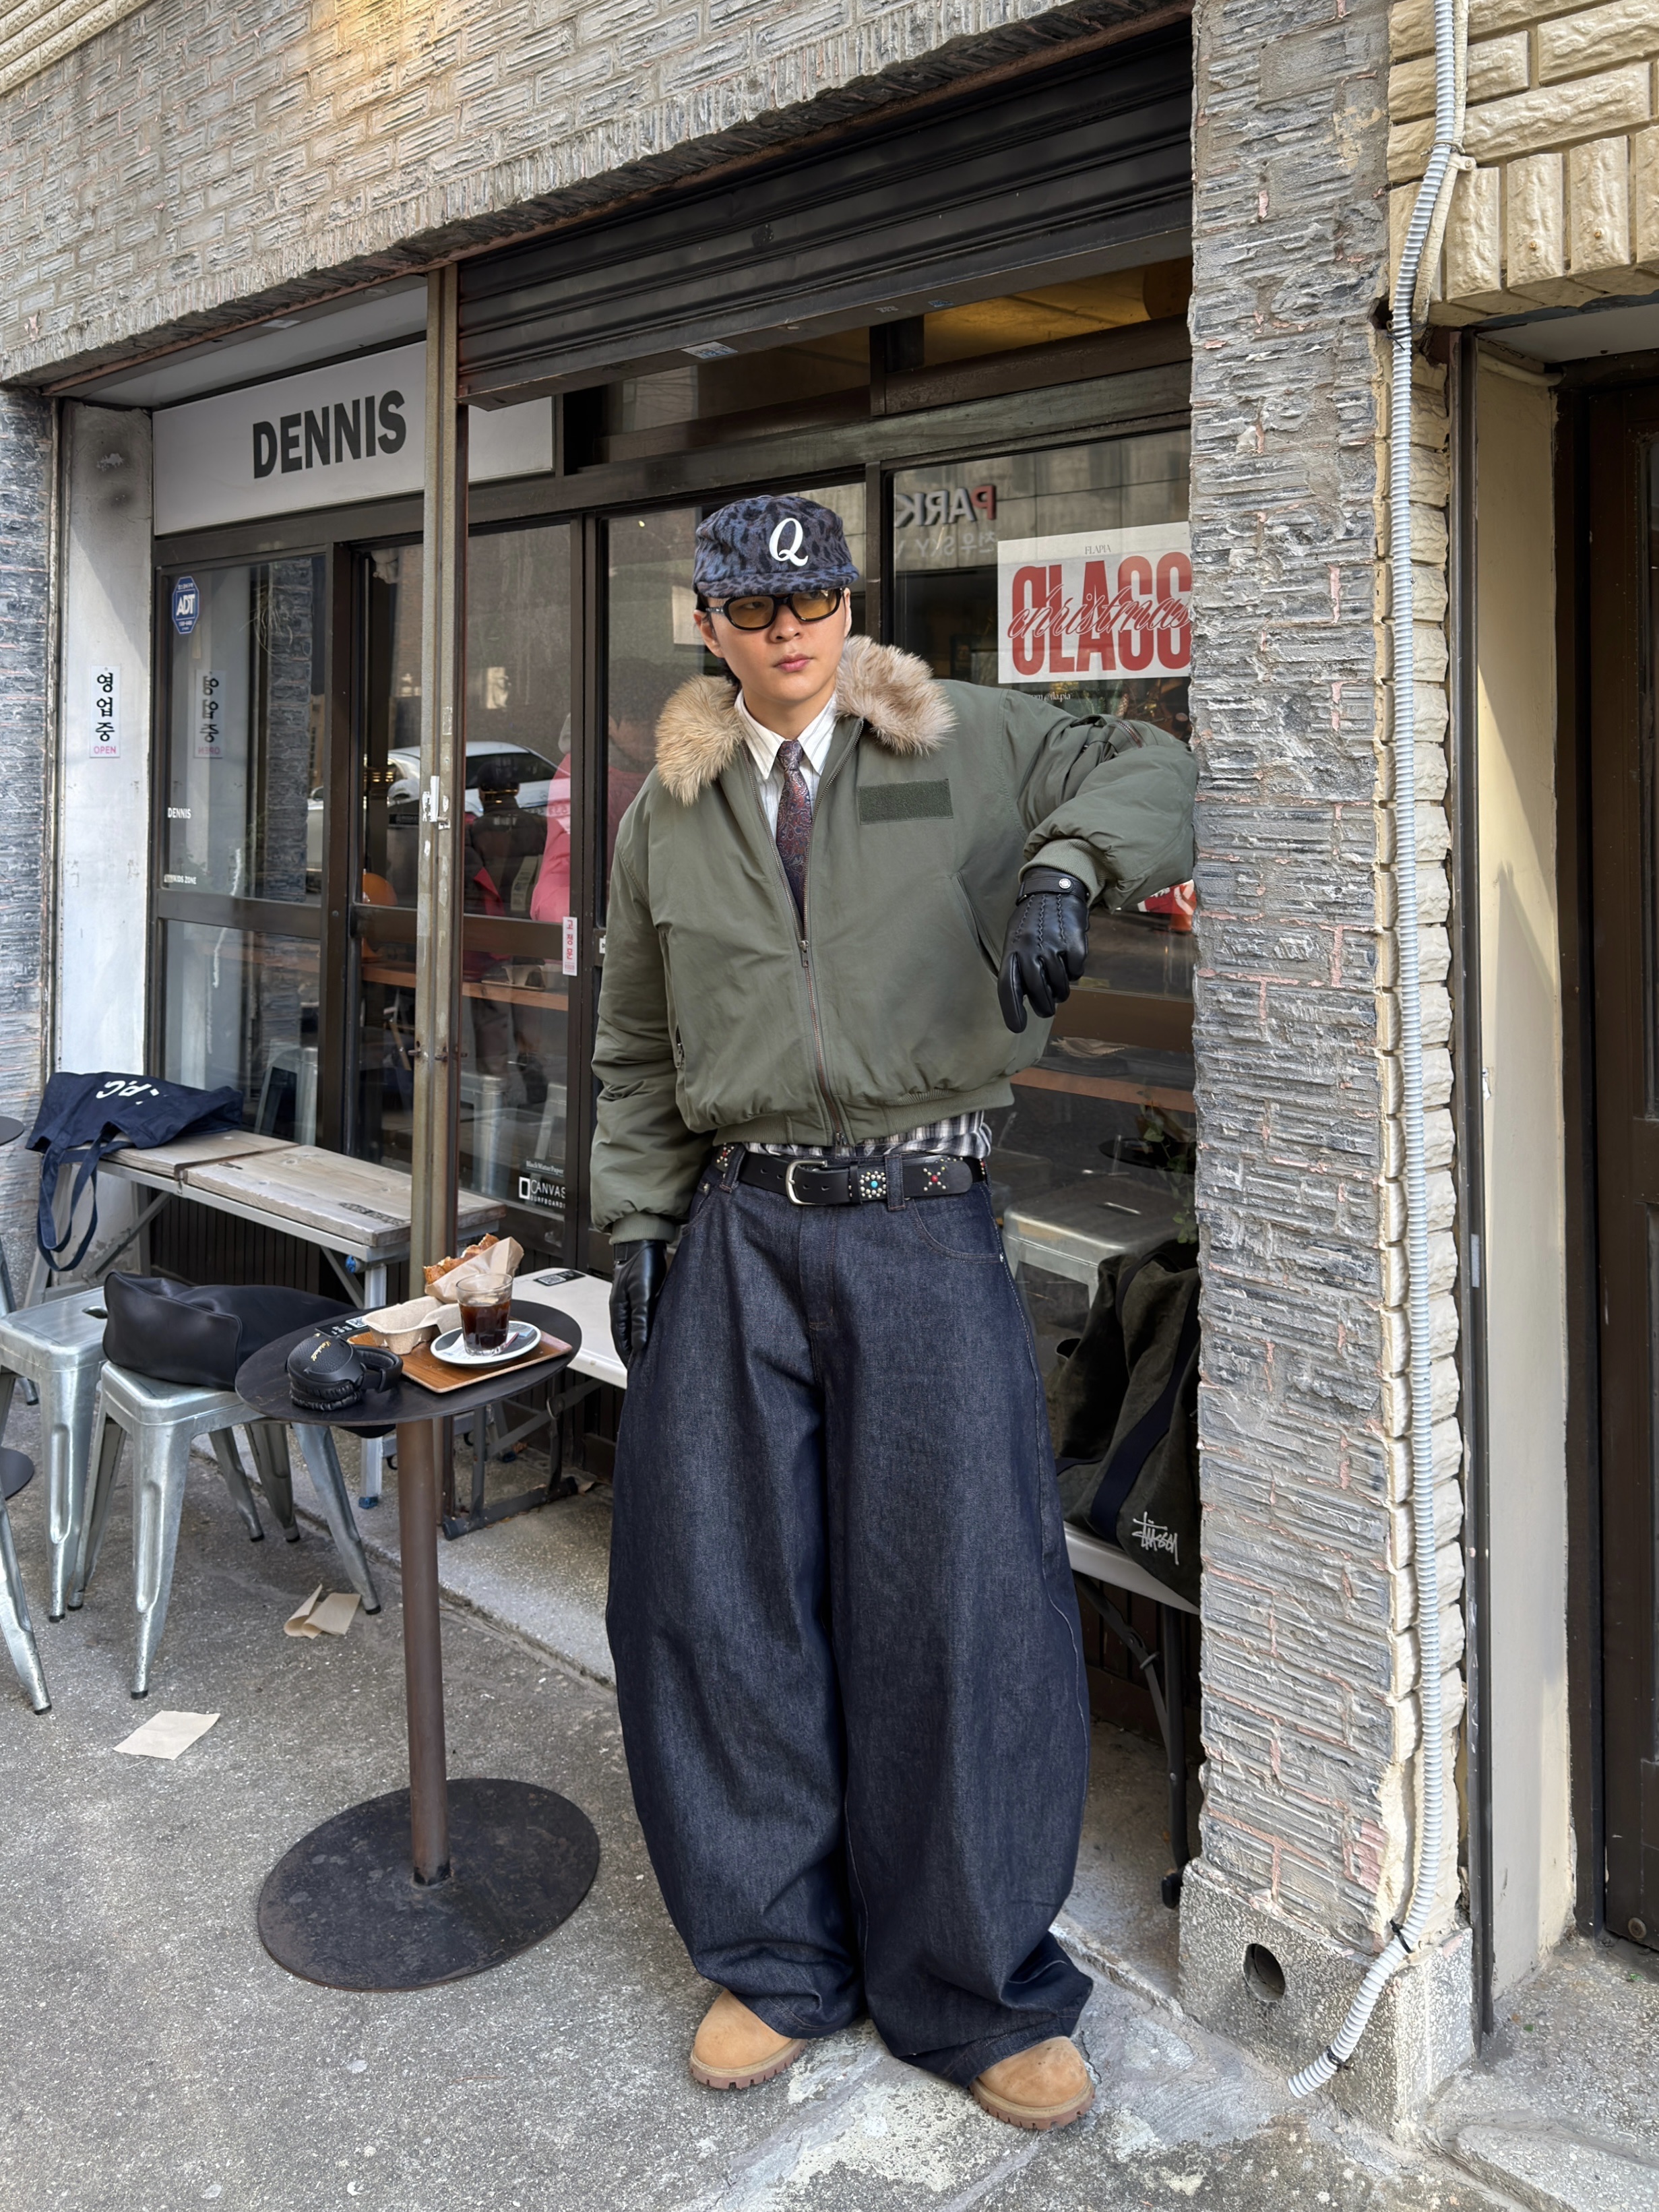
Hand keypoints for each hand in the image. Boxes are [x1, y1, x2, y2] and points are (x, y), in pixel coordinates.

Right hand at [610, 1240, 666, 1367]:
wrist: (643, 1242)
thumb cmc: (640, 1263)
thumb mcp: (641, 1293)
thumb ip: (640, 1318)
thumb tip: (640, 1344)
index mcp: (618, 1310)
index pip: (620, 1342)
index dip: (628, 1357)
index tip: (635, 1371)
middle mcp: (622, 1309)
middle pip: (625, 1338)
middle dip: (633, 1354)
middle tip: (643, 1369)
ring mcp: (630, 1304)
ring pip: (633, 1329)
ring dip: (639, 1342)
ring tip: (649, 1357)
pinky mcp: (640, 1298)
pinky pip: (641, 1320)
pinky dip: (645, 1330)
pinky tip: (653, 1335)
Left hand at [997, 867, 1090, 1033]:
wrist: (1055, 887)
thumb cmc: (1032, 919)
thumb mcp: (1015, 938)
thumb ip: (1017, 965)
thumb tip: (1024, 997)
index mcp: (1012, 950)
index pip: (1008, 987)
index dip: (1012, 1011)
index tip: (1017, 1028)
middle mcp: (1030, 949)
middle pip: (1039, 993)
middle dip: (1045, 1006)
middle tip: (1048, 1009)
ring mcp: (1054, 946)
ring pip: (1061, 986)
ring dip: (1062, 989)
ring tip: (1059, 979)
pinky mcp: (1075, 943)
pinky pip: (1077, 971)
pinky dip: (1075, 971)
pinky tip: (1070, 959)